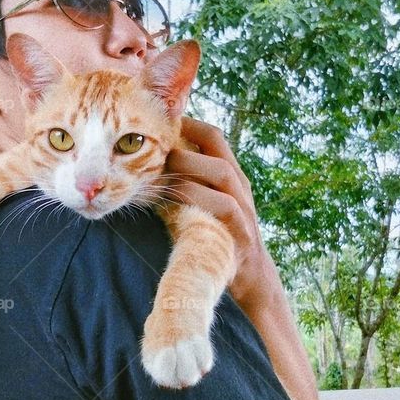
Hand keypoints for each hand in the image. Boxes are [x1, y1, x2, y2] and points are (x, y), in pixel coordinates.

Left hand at [165, 118, 275, 312]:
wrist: (250, 280)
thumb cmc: (218, 239)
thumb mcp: (203, 207)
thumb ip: (186, 186)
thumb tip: (148, 169)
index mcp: (231, 176)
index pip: (213, 137)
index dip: (188, 123)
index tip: (159, 120)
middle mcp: (239, 186)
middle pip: (218, 145)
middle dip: (186, 137)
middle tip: (155, 142)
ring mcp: (244, 207)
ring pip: (222, 172)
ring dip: (190, 165)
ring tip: (162, 166)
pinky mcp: (241, 232)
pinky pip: (224, 207)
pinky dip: (199, 198)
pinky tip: (174, 199)